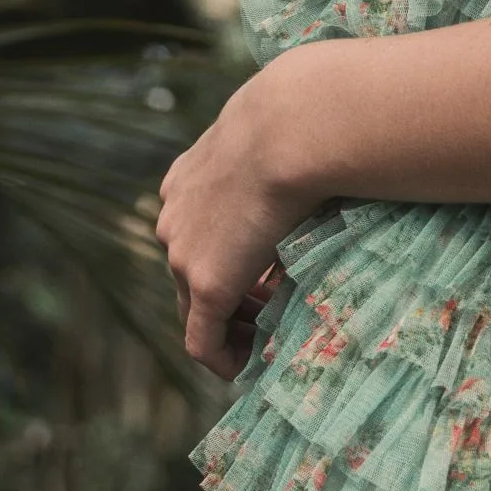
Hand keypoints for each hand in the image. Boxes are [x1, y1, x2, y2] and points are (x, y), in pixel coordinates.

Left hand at [154, 61, 324, 381]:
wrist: (293, 126)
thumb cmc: (304, 122)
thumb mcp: (282, 144)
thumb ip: (283, 167)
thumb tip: (317, 175)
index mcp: (187, 179)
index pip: (198, 234)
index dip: (231, 259)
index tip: (263, 275)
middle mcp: (173, 217)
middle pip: (189, 274)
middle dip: (229, 297)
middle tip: (268, 314)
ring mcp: (182, 252)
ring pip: (196, 308)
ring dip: (230, 327)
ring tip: (267, 339)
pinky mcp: (205, 284)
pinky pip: (203, 341)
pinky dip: (224, 358)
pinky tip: (250, 368)